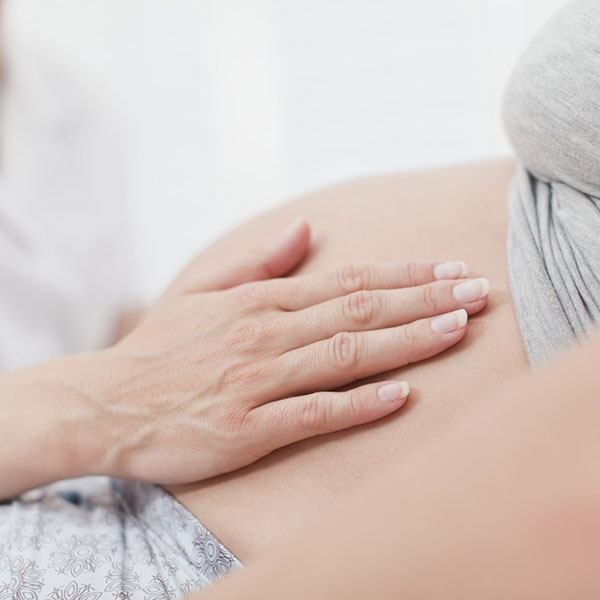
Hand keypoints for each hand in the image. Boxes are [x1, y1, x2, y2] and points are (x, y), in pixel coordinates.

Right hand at [93, 220, 487, 484]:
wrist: (106, 404)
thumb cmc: (160, 349)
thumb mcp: (203, 292)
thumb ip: (259, 263)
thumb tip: (304, 229)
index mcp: (258, 302)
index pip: (345, 281)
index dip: (403, 276)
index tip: (450, 271)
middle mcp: (264, 335)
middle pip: (358, 311)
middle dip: (425, 301)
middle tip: (479, 292)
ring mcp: (257, 382)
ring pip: (346, 355)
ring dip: (407, 342)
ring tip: (458, 329)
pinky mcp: (247, 429)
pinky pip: (314, 413)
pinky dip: (360, 403)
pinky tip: (401, 394)